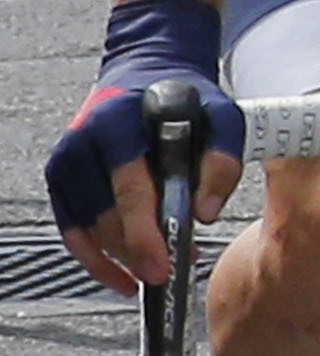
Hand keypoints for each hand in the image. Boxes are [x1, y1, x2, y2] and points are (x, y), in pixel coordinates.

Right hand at [46, 0, 236, 293]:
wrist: (145, 75)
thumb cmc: (186, 101)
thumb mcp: (220, 116)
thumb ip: (221, 160)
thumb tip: (206, 214)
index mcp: (118, 123)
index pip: (129, 188)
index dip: (144, 232)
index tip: (162, 266)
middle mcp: (81, 142)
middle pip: (105, 214)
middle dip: (138, 250)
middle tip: (172, 273)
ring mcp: (65, 162)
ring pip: (88, 227)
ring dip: (123, 256)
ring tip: (163, 269)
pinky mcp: (62, 179)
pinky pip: (72, 229)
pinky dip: (95, 259)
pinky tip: (122, 280)